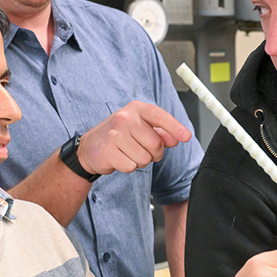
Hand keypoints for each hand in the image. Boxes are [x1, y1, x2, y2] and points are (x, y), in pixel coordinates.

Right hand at [76, 101, 192, 174]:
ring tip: (128, 153)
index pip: (160, 116)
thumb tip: (176, 138)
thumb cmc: (119, 136)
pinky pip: (131, 167)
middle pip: (156, 144)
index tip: (186, 137)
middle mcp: (125, 118)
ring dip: (140, 161)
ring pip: (145, 158)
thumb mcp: (140, 128)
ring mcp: (115, 134)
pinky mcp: (108, 151)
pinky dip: (128, 167)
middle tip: (141, 149)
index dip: (175, 127)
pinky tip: (120, 158)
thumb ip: (160, 132)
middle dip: (154, 153)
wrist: (90, 147)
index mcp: (136, 109)